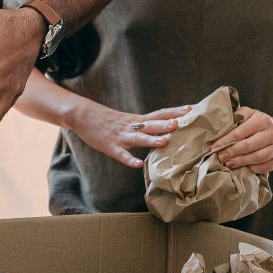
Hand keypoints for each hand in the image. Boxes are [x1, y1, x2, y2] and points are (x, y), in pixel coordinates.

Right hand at [66, 102, 191, 167]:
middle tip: (181, 123)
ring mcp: (121, 136)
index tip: (190, 108)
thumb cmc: (106, 120)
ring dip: (152, 140)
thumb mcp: (127, 120)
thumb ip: (143, 125)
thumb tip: (163, 129)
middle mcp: (131, 126)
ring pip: (139, 138)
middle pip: (151, 124)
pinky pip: (122, 154)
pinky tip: (138, 164)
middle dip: (166, 124)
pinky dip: (130, 159)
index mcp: (136, 120)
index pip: (159, 113)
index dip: (174, 111)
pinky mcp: (110, 147)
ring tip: (165, 141)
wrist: (82, 115)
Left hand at [211, 106, 272, 173]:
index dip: (226, 141)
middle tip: (221, 158)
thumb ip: (235, 119)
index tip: (214, 148)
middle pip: (249, 145)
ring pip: (258, 157)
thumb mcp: (247, 114)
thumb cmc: (256, 123)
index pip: (240, 132)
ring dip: (241, 162)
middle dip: (232, 152)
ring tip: (229, 164)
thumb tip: (217, 130)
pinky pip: (266, 167)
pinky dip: (254, 169)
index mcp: (262, 120)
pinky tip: (244, 168)